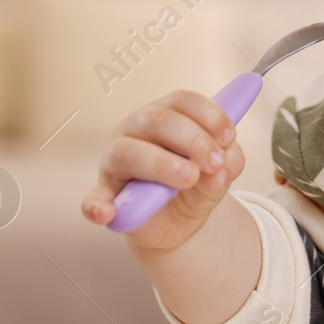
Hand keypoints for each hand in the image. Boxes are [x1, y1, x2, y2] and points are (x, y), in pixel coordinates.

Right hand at [82, 90, 244, 250]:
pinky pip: (94, 198)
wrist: (181, 222)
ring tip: (189, 178)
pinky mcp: (105, 195)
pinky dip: (96, 205)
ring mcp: (115, 161)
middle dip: (192, 139)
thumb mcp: (221, 172)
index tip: (230, 137)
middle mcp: (135, 130)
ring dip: (162, 163)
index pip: (182, 101)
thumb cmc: (198, 184)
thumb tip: (219, 169)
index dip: (209, 115)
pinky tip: (106, 213)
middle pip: (158, 120)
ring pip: (128, 152)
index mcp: (166, 116)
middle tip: (214, 163)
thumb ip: (228, 164)